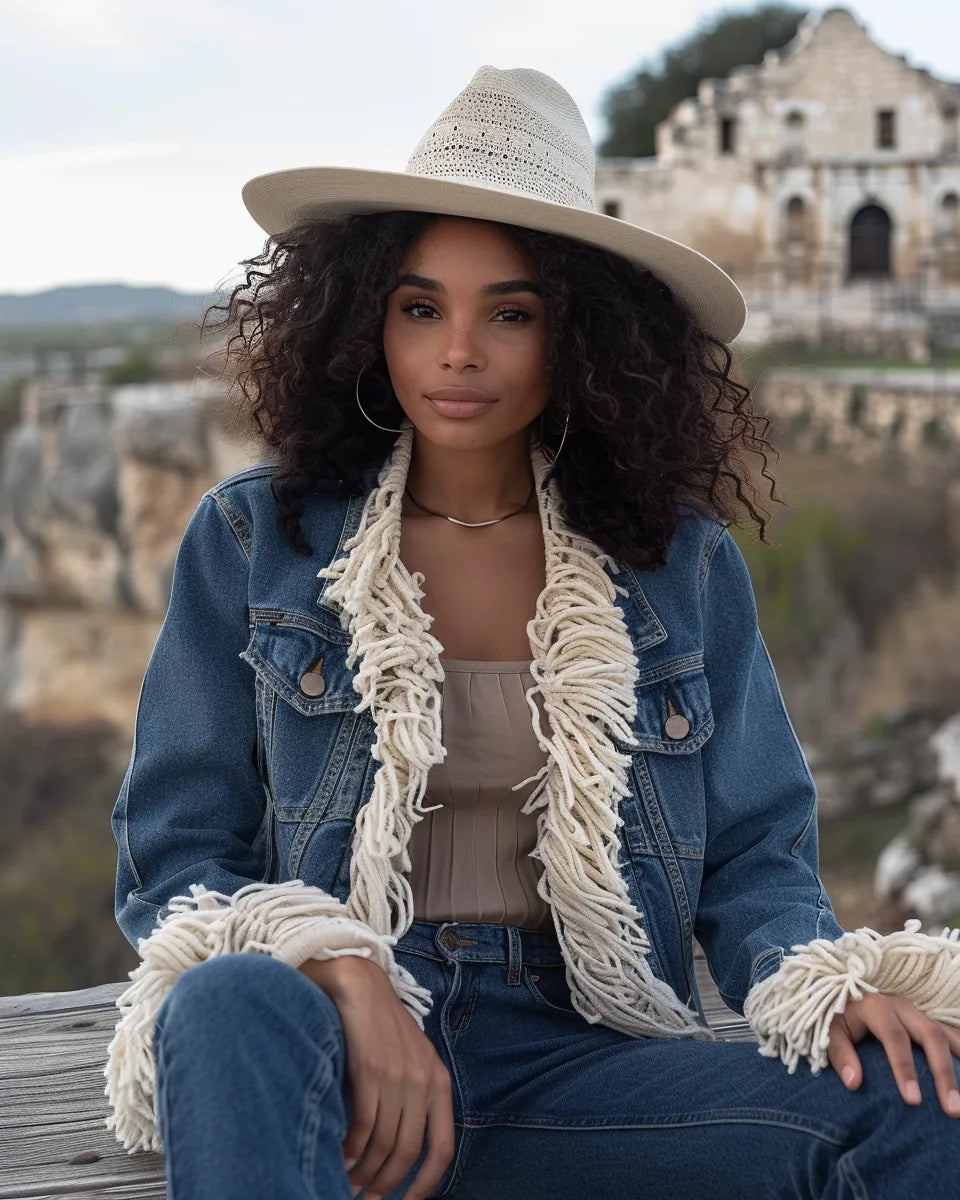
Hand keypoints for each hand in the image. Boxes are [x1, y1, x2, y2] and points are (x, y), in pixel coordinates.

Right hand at [300, 955, 454, 1198]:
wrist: (361, 986)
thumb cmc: (384, 1028)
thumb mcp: (413, 1061)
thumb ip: (416, 1098)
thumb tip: (401, 1151)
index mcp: (439, 1082)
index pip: (443, 1147)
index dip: (427, 1183)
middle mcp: (423, 1081)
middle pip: (408, 1152)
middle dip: (387, 1183)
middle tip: (368, 1198)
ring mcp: (398, 1075)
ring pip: (384, 1143)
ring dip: (365, 1170)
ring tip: (351, 1181)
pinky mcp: (370, 1069)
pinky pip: (363, 1124)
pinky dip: (351, 1148)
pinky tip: (342, 1155)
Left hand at [827, 992, 959, 1117]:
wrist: (850, 994)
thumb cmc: (841, 1018)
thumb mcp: (831, 1031)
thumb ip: (840, 1054)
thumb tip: (854, 1083)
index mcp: (877, 1007)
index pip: (895, 1038)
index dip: (904, 1068)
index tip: (913, 1101)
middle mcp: (904, 1007)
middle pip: (931, 1036)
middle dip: (944, 1073)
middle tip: (952, 1109)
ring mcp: (921, 1013)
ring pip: (947, 1035)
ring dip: (959, 1066)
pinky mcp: (931, 1020)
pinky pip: (952, 1034)